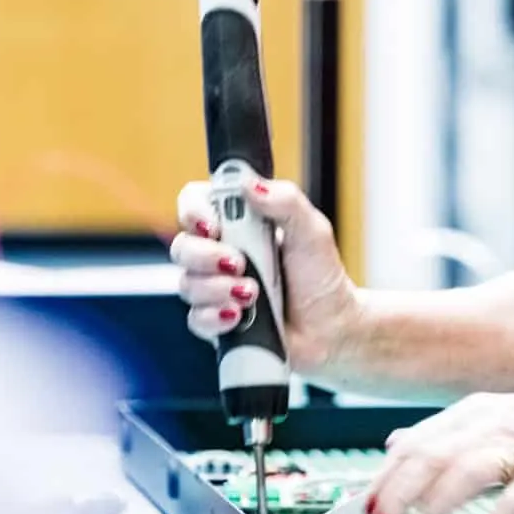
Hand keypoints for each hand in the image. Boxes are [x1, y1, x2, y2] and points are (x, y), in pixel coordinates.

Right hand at [171, 175, 361, 374]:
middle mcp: (221, 251)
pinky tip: (238, 317)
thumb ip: (285, 200)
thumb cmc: (321, 276)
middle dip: (206, 256)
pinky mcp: (216, 320)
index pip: (194, 202)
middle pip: (182, 245)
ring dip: (218, 289)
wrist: (331, 328)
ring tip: (252, 295)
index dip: (193, 211)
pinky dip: (216, 317)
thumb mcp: (312, 230)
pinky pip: (196, 319)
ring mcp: (216, 286)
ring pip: (186, 284)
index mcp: (239, 221)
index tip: (213, 226)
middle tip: (239, 264)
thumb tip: (249, 185)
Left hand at [360, 369, 513, 513]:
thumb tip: (395, 442)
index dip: (384, 476)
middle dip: (397, 490)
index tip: (361, 504)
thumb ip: (443, 433)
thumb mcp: (493, 417)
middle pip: (431, 455)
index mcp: (473, 413)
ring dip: (436, 501)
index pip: (415, 443)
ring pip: (466, 470)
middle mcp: (492, 424)